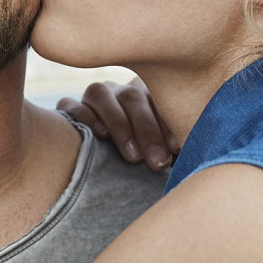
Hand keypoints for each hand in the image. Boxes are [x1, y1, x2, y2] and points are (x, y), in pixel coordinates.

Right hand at [57, 79, 178, 170]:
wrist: (106, 170)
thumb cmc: (150, 161)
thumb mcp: (167, 152)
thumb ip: (176, 148)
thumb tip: (193, 152)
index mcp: (148, 94)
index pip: (157, 97)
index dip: (167, 123)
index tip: (177, 149)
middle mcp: (121, 92)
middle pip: (131, 96)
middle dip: (147, 130)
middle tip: (158, 162)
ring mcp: (94, 98)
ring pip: (100, 93)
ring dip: (118, 123)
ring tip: (132, 156)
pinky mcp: (68, 109)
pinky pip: (70, 105)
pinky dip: (84, 117)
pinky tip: (100, 137)